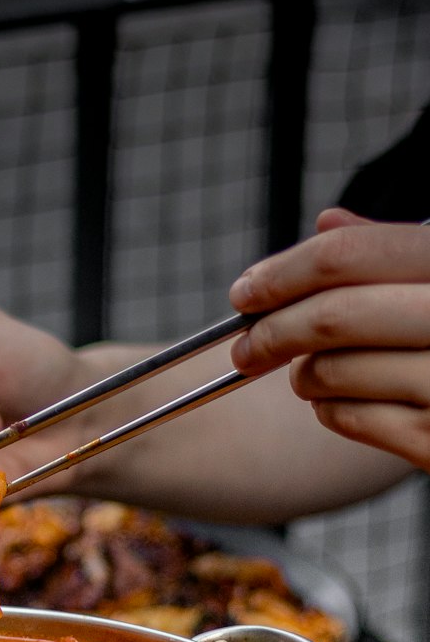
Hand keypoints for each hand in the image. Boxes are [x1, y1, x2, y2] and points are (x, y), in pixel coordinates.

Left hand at [229, 209, 429, 470]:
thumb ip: (396, 252)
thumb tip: (326, 223)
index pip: (348, 254)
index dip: (283, 272)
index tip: (244, 293)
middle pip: (332, 315)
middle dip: (272, 332)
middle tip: (246, 348)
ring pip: (334, 371)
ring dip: (302, 374)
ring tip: (305, 375)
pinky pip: (351, 419)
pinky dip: (328, 411)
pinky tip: (335, 404)